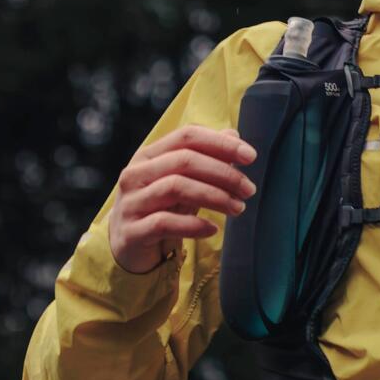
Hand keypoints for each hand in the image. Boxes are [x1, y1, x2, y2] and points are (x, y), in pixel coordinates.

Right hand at [107, 125, 256, 273]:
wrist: (128, 246)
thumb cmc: (161, 208)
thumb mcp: (183, 181)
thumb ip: (206, 158)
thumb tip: (233, 133)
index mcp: (148, 155)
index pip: (186, 137)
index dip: (220, 143)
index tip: (251, 156)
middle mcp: (136, 174)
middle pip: (184, 160)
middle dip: (223, 173)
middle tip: (249, 189)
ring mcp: (131, 202)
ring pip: (176, 187)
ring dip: (214, 197)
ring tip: (238, 208)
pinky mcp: (132, 231)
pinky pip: (164, 223)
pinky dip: (193, 225)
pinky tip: (213, 229)